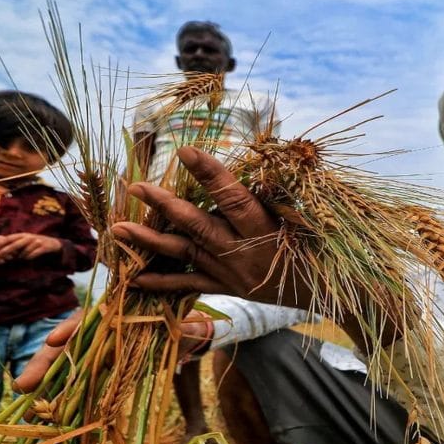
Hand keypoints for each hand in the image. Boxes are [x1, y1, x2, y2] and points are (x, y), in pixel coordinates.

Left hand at [0, 233, 62, 259]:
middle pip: (14, 244)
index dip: (0, 243)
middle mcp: (28, 237)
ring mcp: (36, 241)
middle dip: (5, 251)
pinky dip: (29, 257)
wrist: (52, 244)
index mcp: (22, 235)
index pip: (9, 238)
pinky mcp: (43, 247)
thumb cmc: (35, 243)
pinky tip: (27, 260)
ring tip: (14, 261)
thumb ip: (13, 242)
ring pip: (24, 250)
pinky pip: (34, 253)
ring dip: (19, 256)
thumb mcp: (24, 241)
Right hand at [12, 309, 216, 393]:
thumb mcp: (183, 324)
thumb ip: (185, 330)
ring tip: (27, 402)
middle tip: (23, 385)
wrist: (181, 328)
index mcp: (116, 312)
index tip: (56, 341)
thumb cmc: (178, 321)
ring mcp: (96, 347)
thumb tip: (193, 333)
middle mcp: (99, 328)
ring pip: (66, 362)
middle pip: (67, 343)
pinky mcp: (99, 364)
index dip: (71, 329)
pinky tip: (45, 409)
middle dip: (44, 363)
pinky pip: (76, 377)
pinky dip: (61, 391)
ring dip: (45, 380)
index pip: (88, 318)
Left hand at [112, 146, 309, 307]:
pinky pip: (189, 286)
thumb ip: (278, 193)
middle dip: (165, 206)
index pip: (234, 199)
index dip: (210, 175)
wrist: (325, 293)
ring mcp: (230, 273)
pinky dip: (162, 282)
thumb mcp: (306, 217)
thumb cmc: (318, 247)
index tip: (187, 151)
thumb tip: (259, 161)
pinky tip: (134, 276)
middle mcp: (243, 253)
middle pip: (199, 226)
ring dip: (150, 241)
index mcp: (265, 230)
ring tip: (118, 228)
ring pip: (185, 254)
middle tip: (136, 186)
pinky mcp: (226, 288)